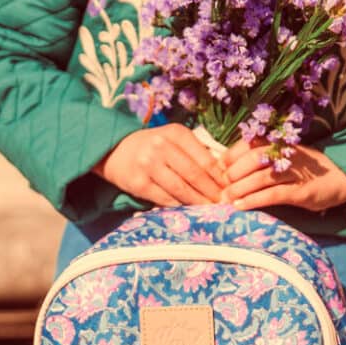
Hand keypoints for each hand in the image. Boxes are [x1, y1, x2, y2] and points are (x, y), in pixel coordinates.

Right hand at [94, 124, 226, 206]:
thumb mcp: (174, 140)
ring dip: (198, 202)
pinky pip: (165, 198)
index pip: (205, 159)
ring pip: (181, 189)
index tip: (231, 190)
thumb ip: (196, 152)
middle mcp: (161, 146)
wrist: (114, 150)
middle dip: (212, 193)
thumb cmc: (153, 146)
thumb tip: (225, 176)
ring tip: (210, 210)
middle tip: (225, 204)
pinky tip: (189, 211)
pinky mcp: (138, 183)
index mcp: (176, 133)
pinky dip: (179, 206)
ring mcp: (148, 165)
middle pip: (195, 175)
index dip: (220, 178)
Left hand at [219, 139, 345, 212]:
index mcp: (281, 143)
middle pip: (252, 159)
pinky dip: (254, 200)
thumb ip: (266, 158)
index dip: (230, 156)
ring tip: (226, 199)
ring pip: (260, 177)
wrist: (345, 176)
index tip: (219, 168)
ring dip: (239, 189)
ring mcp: (295, 173)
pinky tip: (241, 206)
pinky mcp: (302, 192)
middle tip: (221, 187)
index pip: (249, 144)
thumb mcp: (288, 157)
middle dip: (233, 173)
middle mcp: (287, 154)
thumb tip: (232, 167)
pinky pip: (273, 194)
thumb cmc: (309, 169)